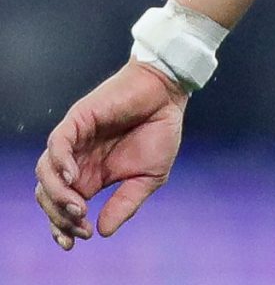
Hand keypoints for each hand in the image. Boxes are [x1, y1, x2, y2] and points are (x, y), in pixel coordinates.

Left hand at [34, 61, 186, 249]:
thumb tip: (103, 232)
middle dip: (58, 216)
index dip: (61, 227)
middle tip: (80, 225)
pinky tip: (73, 178)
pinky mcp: (77, 119)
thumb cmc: (161, 130)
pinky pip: (56, 144)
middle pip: (47, 194)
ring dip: (56, 195)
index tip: (76, 240)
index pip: (61, 206)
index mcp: (90, 176)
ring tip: (79, 207)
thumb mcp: (150, 176)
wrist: (169, 92)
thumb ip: (126, 203)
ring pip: (45, 172)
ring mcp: (74, 140)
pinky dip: (59, 163)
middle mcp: (76, 160)